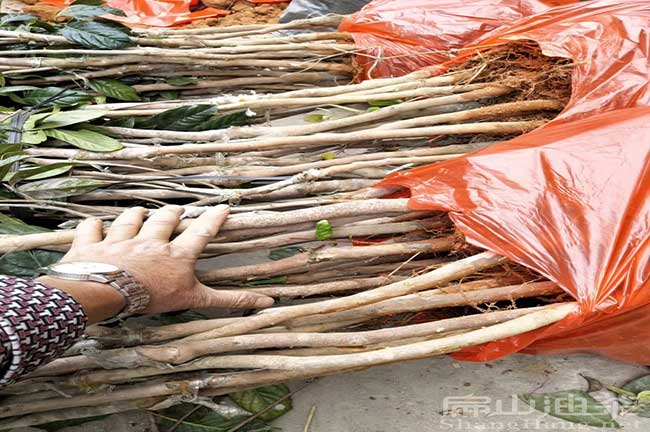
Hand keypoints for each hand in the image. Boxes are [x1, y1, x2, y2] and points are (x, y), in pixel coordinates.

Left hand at [40, 205, 272, 321]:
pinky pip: (92, 228)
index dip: (213, 219)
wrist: (107, 291)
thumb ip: (230, 300)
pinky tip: (94, 225)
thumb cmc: (153, 297)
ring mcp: (121, 240)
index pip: (201, 232)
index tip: (223, 206)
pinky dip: (93, 226)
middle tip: (176, 212)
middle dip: (172, 214)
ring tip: (140, 212)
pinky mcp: (94, 244)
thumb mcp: (195, 299)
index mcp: (177, 255)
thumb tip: (268, 301)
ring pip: (130, 219)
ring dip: (136, 215)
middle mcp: (152, 241)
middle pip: (165, 219)